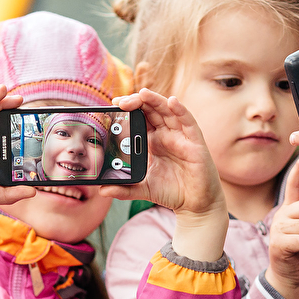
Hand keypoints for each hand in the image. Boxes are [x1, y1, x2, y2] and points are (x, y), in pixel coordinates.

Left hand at [101, 88, 227, 260]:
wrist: (195, 205)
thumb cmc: (172, 192)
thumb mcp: (143, 189)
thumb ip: (124, 189)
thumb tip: (102, 190)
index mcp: (153, 141)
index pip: (140, 118)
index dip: (129, 109)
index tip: (114, 104)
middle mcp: (167, 135)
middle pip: (152, 110)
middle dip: (138, 102)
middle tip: (122, 101)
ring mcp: (181, 137)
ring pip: (168, 111)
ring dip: (156, 100)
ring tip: (142, 93)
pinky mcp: (195, 143)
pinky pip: (188, 122)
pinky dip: (181, 110)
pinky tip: (172, 102)